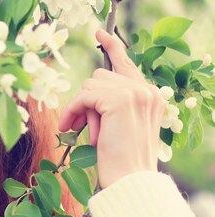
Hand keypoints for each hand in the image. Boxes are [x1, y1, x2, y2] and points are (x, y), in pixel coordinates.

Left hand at [58, 29, 165, 188]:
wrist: (131, 180)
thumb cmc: (121, 161)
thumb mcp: (117, 128)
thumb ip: (109, 107)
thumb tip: (87, 93)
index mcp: (149, 96)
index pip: (127, 64)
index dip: (113, 47)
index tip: (99, 33)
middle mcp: (145, 90)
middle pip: (100, 77)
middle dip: (84, 100)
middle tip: (74, 125)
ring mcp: (134, 92)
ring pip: (90, 86)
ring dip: (78, 108)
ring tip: (78, 132)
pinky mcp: (119, 100)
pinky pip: (84, 96)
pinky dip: (72, 111)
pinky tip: (70, 127)